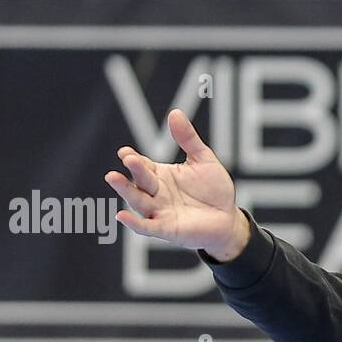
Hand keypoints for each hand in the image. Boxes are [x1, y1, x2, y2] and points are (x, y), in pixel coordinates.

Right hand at [103, 108, 248, 260]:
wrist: (228, 218)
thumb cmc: (214, 190)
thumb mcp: (203, 160)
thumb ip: (188, 139)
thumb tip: (175, 113)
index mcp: (161, 175)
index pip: (143, 165)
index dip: (133, 159)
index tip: (126, 152)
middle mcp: (156, 193)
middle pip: (139, 181)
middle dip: (133, 170)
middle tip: (128, 158)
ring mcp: (160, 211)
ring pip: (138, 201)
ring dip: (126, 190)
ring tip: (113, 178)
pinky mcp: (167, 229)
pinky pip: (147, 226)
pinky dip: (134, 223)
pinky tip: (121, 216)